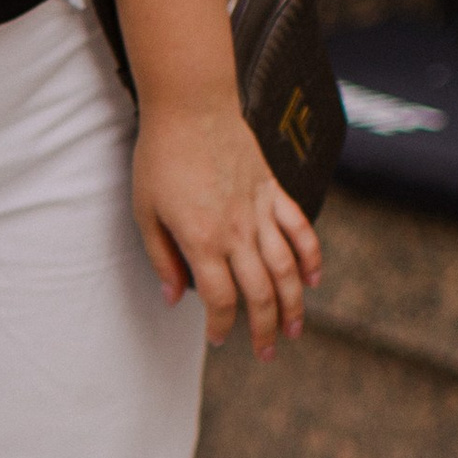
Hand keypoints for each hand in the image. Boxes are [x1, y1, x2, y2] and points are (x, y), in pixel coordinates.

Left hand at [132, 97, 320, 357]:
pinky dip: (311, 256)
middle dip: (265, 328)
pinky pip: (300, 229)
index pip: (221, 298)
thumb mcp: (144, 212)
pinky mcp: (274, 191)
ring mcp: (261, 210)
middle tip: (266, 352)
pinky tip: (313, 279)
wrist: (192, 105)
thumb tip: (174, 298)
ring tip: (295, 330)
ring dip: (295, 303)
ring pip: (287, 267)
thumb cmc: (161, 157)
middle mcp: (237, 231)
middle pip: (260, 292)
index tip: (219, 337)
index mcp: (202, 239)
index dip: (222, 324)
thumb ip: (161, 257)